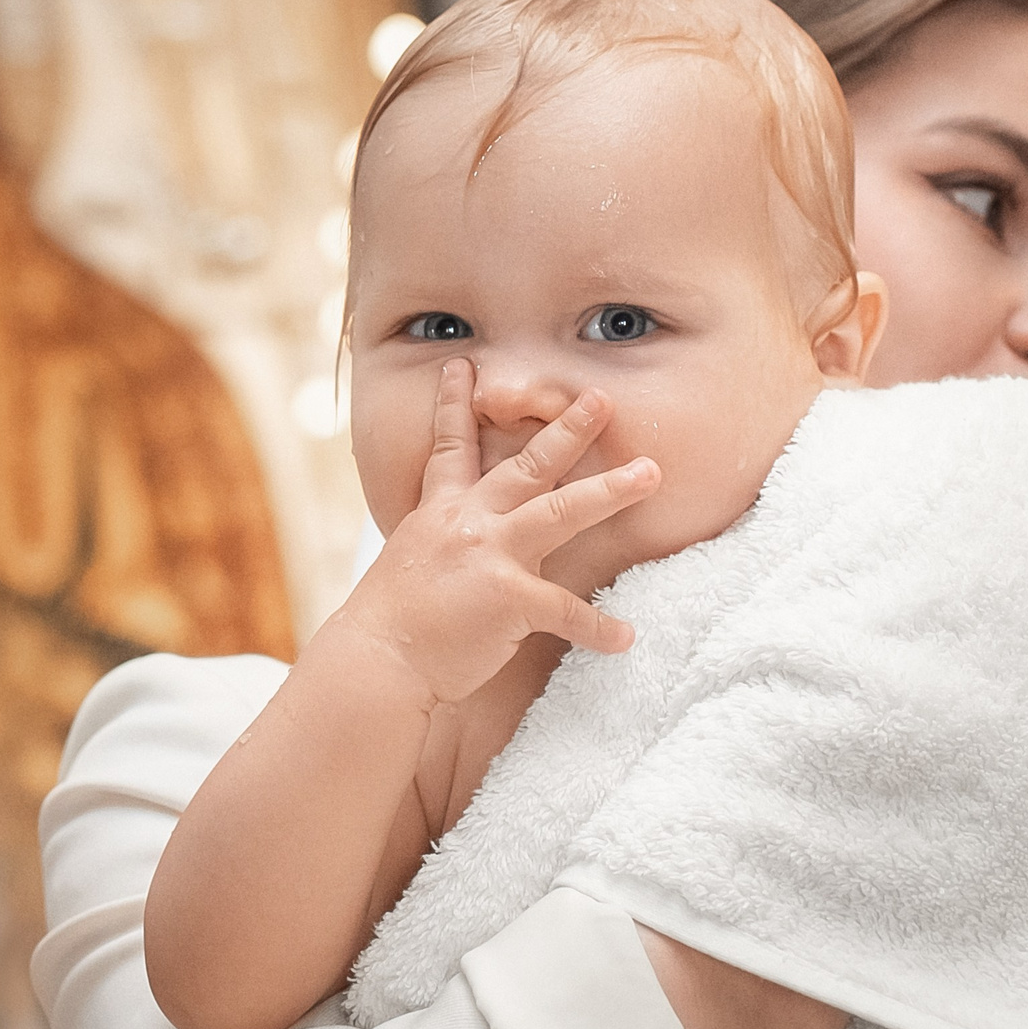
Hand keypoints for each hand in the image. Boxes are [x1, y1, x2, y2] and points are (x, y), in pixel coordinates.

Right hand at [335, 359, 661, 711]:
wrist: (377, 663)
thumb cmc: (393, 624)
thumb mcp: (411, 563)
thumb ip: (442, 543)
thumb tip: (462, 545)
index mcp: (440, 513)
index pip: (450, 449)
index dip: (454, 404)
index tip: (464, 365)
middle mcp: (467, 523)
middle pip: (525, 466)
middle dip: (567, 431)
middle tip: (601, 399)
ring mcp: (489, 556)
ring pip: (560, 512)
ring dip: (609, 490)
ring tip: (650, 473)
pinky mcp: (508, 598)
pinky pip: (566, 611)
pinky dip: (598, 627)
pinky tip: (626, 638)